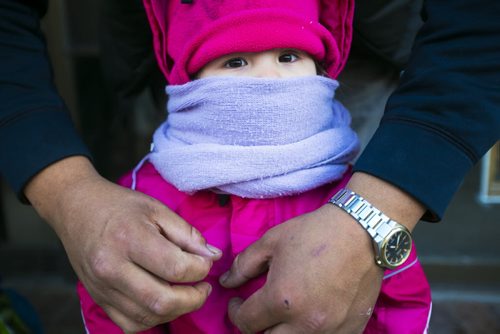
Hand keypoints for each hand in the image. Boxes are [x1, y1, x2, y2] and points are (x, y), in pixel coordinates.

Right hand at [26, 157, 221, 331]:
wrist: (76, 208)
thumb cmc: (120, 206)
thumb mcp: (157, 209)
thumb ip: (187, 234)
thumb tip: (212, 256)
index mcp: (130, 239)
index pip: (176, 268)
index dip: (201, 269)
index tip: (206, 262)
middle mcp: (112, 268)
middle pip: (162, 301)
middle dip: (193, 299)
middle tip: (204, 287)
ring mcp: (102, 288)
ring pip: (147, 317)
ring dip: (176, 311)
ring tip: (187, 294)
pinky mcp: (98, 299)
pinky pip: (130, 325)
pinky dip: (153, 319)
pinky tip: (163, 302)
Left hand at [220, 172, 424, 332]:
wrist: (362, 232)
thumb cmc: (315, 233)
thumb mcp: (272, 242)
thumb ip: (244, 265)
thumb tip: (226, 282)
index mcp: (281, 299)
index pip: (246, 323)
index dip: (235, 312)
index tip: (237, 301)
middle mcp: (305, 322)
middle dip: (258, 327)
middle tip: (259, 310)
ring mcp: (330, 330)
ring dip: (283, 331)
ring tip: (284, 313)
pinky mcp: (350, 330)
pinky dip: (310, 332)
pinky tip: (309, 315)